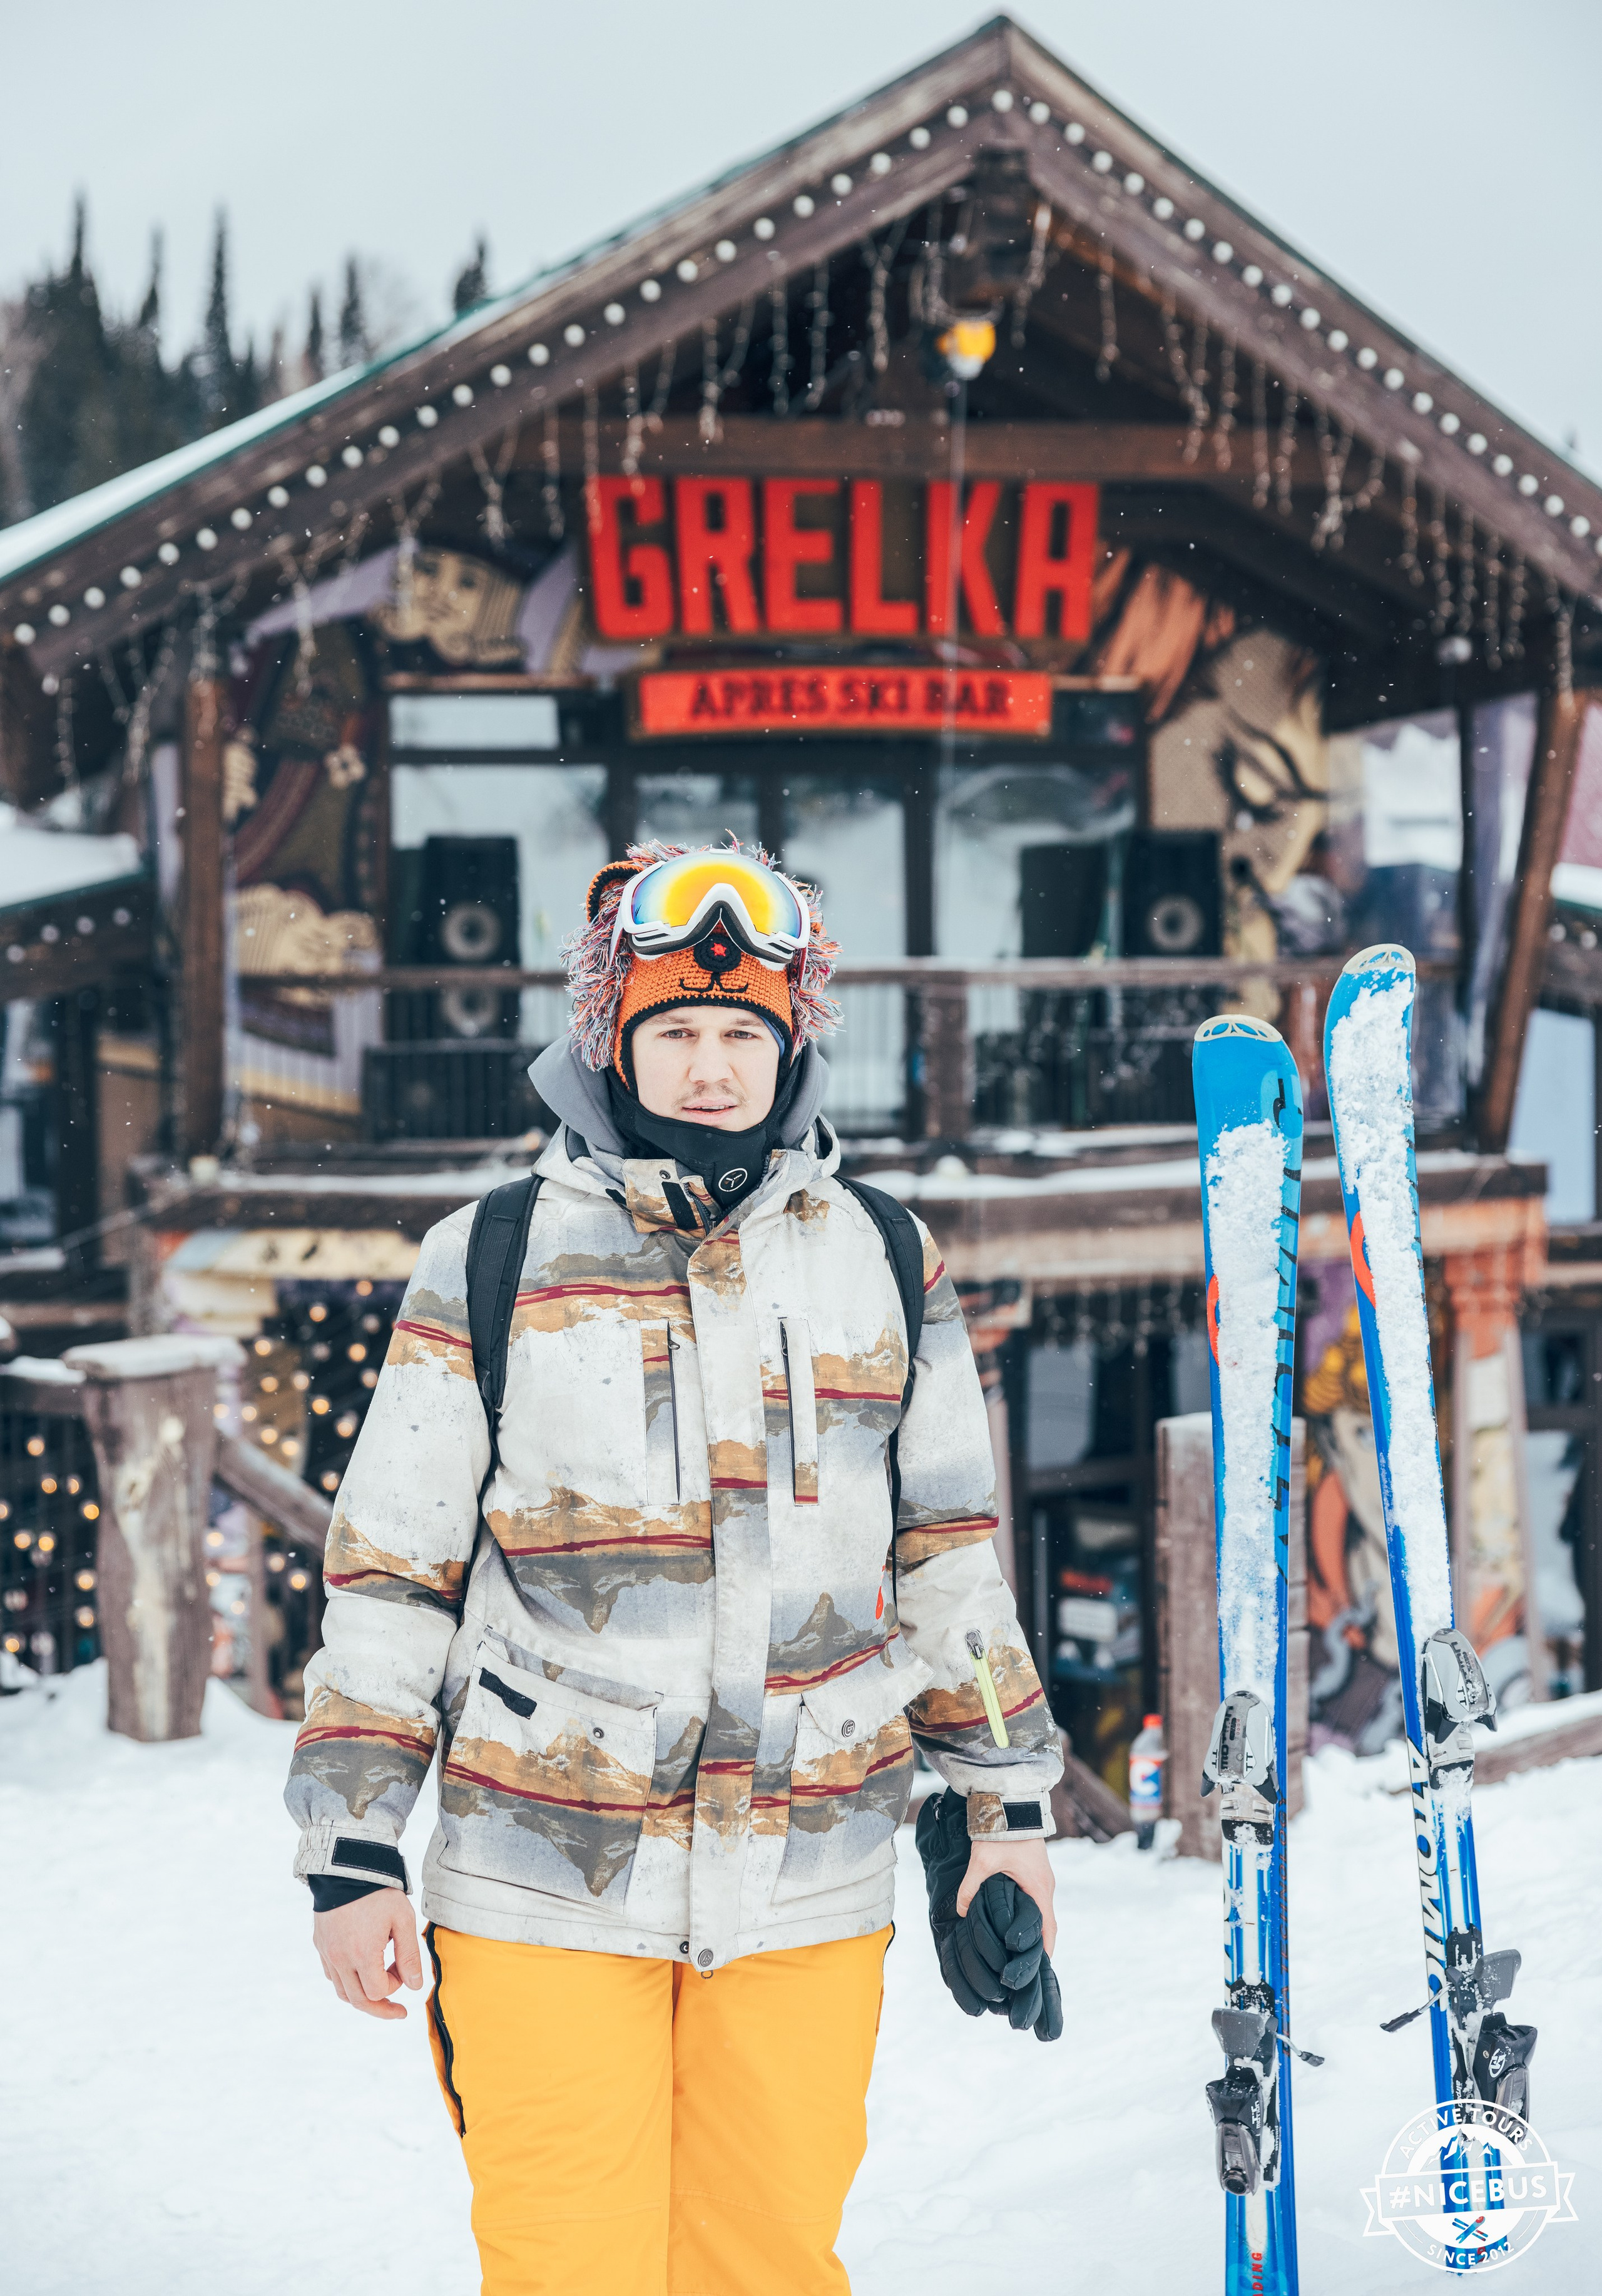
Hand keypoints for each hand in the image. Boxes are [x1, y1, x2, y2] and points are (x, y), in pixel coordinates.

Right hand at [313, 1889, 423, 2020]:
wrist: (346, 1868)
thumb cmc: (379, 1892)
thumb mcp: (403, 1920)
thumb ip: (410, 1955)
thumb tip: (415, 1986)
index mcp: (362, 1955)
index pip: (378, 1992)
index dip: (395, 1987)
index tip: (403, 1969)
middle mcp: (340, 1959)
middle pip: (358, 2000)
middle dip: (380, 2009)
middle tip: (398, 2012)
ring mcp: (327, 1953)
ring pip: (343, 1992)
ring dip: (362, 1998)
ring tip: (380, 1995)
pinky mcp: (321, 1945)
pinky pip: (332, 1975)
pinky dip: (347, 1982)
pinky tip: (360, 1973)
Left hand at [915, 1790, 1063, 2041]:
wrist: (1010, 1801)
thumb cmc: (1000, 1832)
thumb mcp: (982, 1862)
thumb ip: (970, 1888)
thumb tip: (961, 1912)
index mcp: (1039, 1887)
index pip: (1047, 1928)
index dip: (1043, 1951)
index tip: (1038, 1972)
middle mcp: (1045, 1885)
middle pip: (1046, 1923)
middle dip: (1037, 1946)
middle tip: (1025, 1968)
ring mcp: (1041, 1878)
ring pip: (1041, 1912)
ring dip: (1033, 1931)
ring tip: (1019, 1951)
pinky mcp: (1035, 1871)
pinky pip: (1036, 1900)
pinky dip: (1030, 1916)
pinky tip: (1015, 1923)